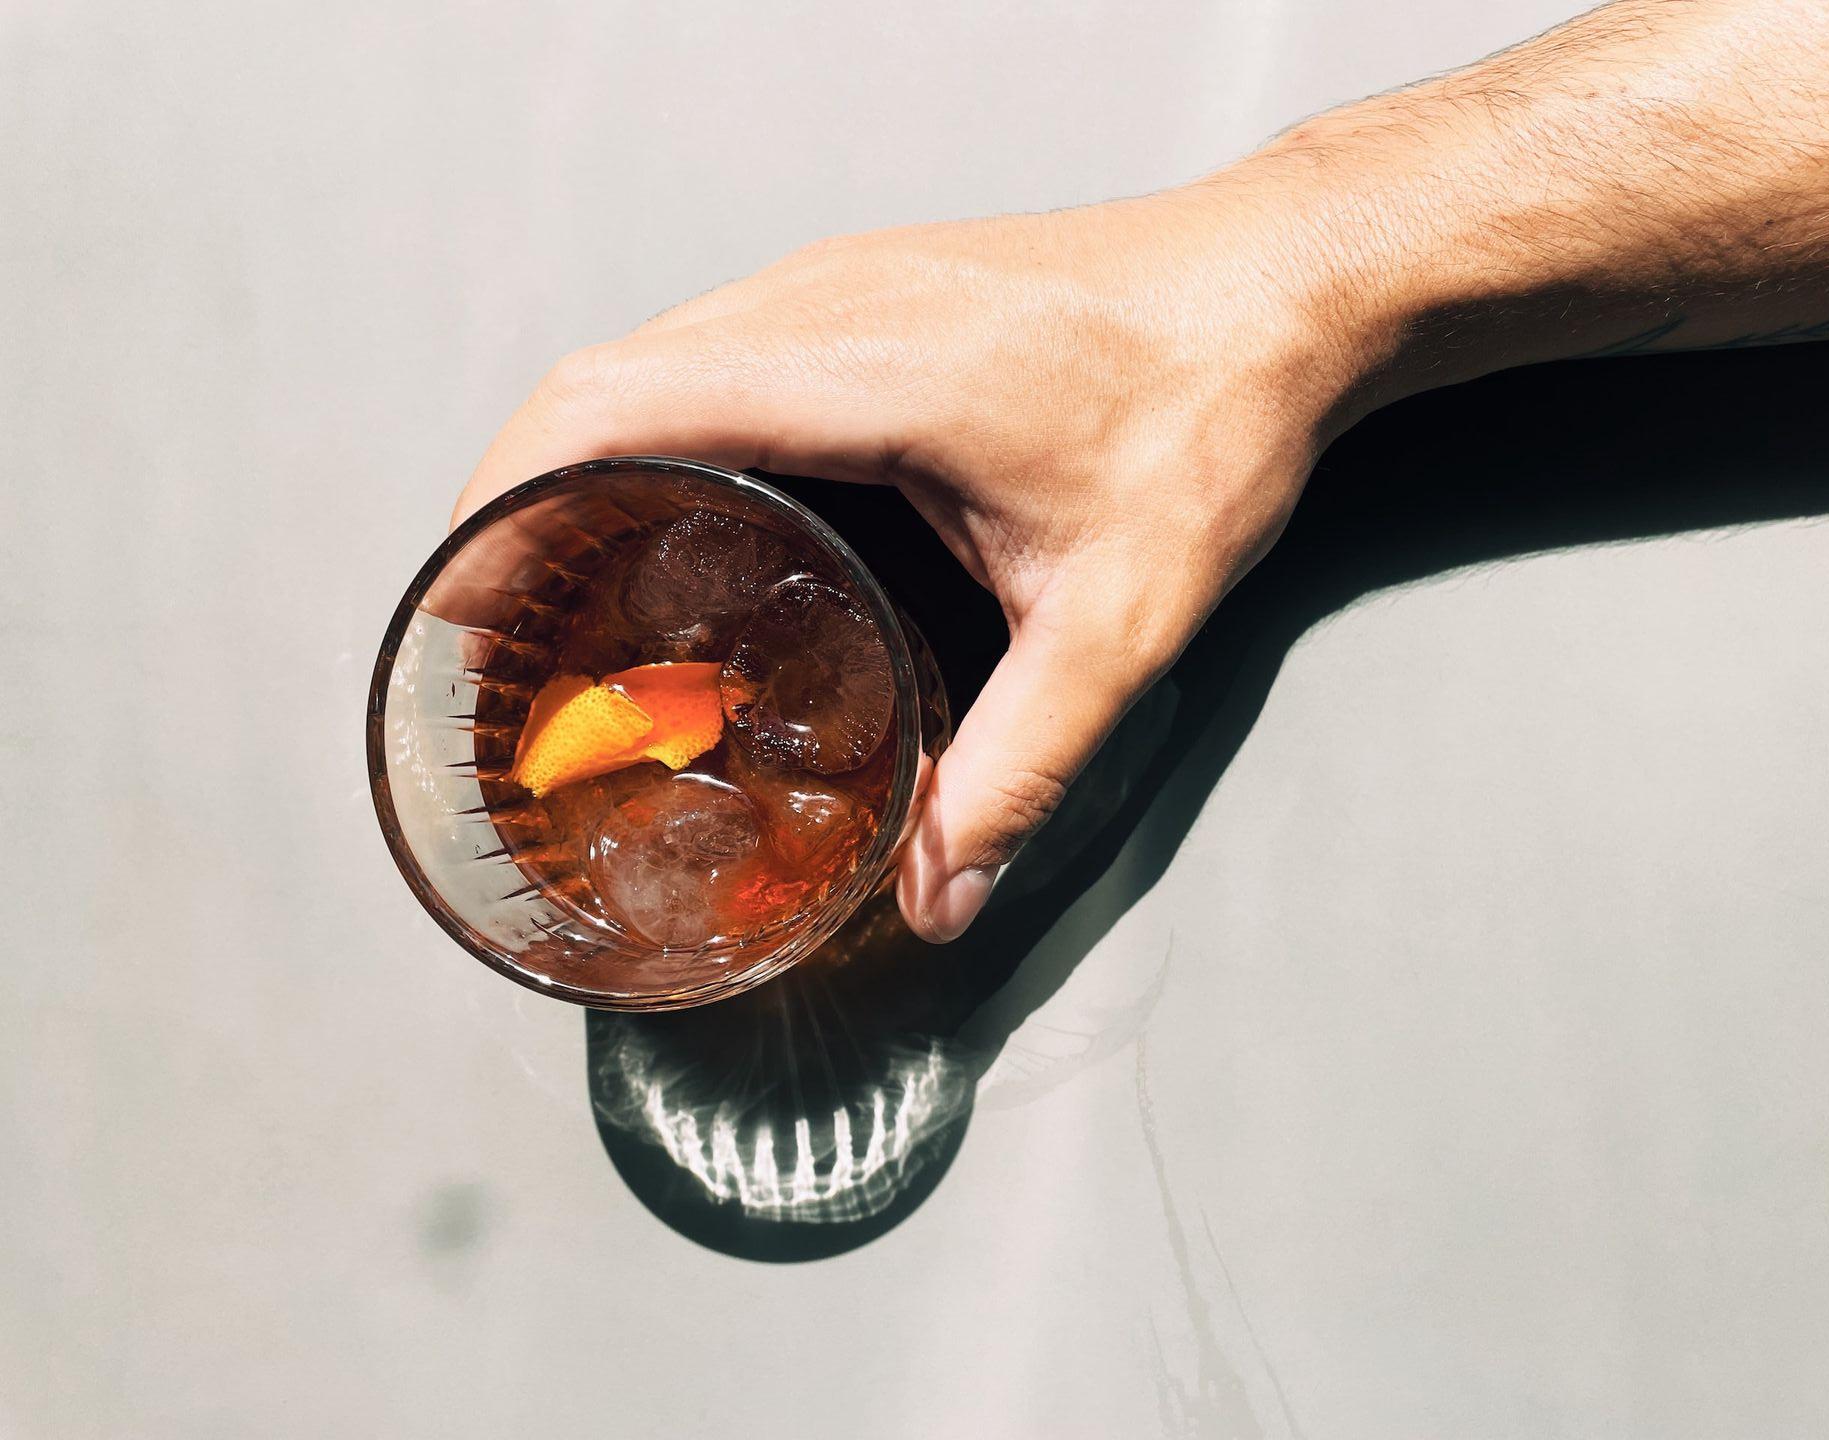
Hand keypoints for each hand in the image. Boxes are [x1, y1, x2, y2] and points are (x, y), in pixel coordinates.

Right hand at [453, 185, 1388, 940]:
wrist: (1282, 286)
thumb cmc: (1210, 410)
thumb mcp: (1120, 619)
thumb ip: (1021, 767)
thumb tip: (941, 891)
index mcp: (858, 363)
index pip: (608, 403)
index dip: (502, 505)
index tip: (462, 610)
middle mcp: (822, 302)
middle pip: (596, 383)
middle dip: (515, 508)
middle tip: (499, 642)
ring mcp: (838, 284)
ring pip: (645, 361)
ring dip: (578, 468)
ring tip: (561, 597)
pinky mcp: (864, 295)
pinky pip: (709, 355)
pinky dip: (650, 437)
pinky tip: (671, 526)